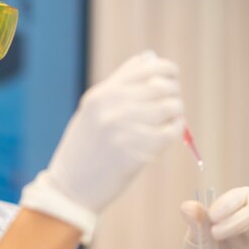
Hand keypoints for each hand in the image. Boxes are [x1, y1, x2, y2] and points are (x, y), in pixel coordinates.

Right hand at [20, 51, 184, 242]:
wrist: (71, 188)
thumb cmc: (84, 149)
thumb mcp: (92, 111)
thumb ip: (118, 86)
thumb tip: (149, 59)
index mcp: (101, 94)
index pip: (147, 68)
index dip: (166, 70)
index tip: (171, 78)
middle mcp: (113, 107)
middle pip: (163, 86)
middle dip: (173, 94)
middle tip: (170, 106)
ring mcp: (125, 128)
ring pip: (172, 107)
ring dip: (176, 114)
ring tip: (168, 123)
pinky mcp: (138, 151)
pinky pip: (172, 132)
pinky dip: (175, 131)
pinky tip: (167, 136)